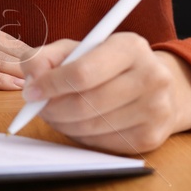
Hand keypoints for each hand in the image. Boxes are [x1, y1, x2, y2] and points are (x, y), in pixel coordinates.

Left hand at [21, 33, 190, 153]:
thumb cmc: (109, 65)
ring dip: (64, 124)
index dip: (51, 85)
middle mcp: (151, 76)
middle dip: (52, 109)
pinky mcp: (151, 136)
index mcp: (130, 47)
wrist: (159, 88)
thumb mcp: (79, 48)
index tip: (32, 92)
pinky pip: (102, 143)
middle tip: (39, 108)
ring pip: (91, 126)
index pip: (82, 72)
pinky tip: (79, 124)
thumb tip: (32, 78)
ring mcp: (155, 109)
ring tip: (57, 114)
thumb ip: (47, 56)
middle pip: (85, 103)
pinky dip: (81, 137)